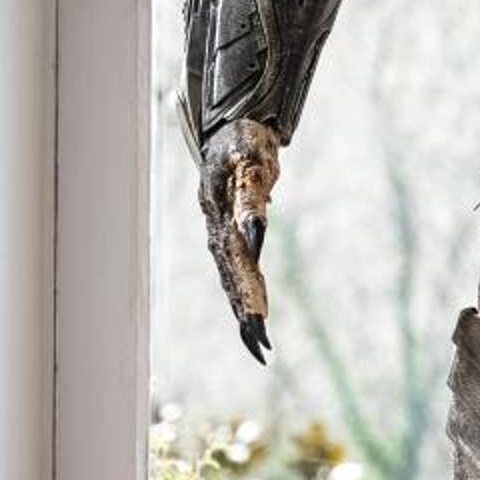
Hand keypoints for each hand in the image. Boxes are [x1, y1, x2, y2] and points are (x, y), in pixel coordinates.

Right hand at [197, 115, 280, 361]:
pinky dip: (246, 300)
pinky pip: (237, 275)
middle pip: (232, 279)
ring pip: (233, 283)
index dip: (247, 288)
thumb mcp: (249, 158)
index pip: (236, 260)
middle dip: (247, 313)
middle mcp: (217, 232)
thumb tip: (258, 231)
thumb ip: (252, 195)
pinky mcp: (229, 240)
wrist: (230, 131)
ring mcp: (220, 238)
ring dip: (245, 314)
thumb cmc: (243, 140)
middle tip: (263, 345)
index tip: (259, 317)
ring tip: (261, 347)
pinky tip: (255, 322)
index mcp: (220, 215)